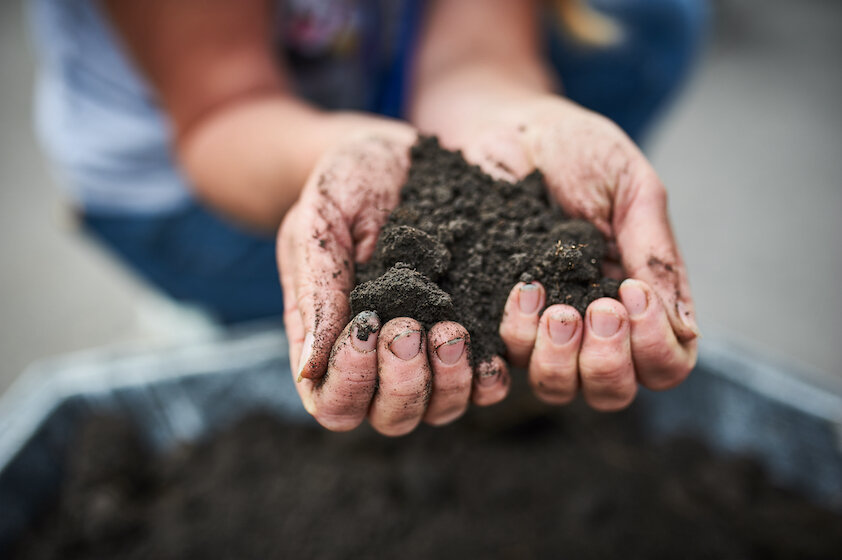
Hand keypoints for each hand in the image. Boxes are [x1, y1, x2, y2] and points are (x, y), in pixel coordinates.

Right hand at [278, 123, 507, 435]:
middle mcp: (381, 357)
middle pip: (392, 417)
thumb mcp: (319, 219)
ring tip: (452, 327)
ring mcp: (430, 350)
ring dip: (449, 380)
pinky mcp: (472, 330)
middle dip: (403, 382)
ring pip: (441, 409)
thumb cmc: (345, 182)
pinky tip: (494, 344)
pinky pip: (485, 381)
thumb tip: (310, 368)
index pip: (334, 403)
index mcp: (331, 338)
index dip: (351, 383)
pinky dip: (491, 372)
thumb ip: (315, 288)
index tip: (369, 326)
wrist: (399, 153)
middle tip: (411, 326)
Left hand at [436, 96, 699, 410]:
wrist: (502, 125)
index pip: (664, 363)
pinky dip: (519, 332)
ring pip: (559, 387)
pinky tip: (521, 288)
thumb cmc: (573, 148)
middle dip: (608, 360)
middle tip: (595, 307)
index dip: (655, 348)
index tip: (632, 296)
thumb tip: (685, 328)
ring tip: (556, 306)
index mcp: (637, 298)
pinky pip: (508, 357)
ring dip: (562, 357)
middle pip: (612, 390)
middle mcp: (591, 325)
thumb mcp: (629, 188)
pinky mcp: (493, 316)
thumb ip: (656, 253)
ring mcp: (540, 326)